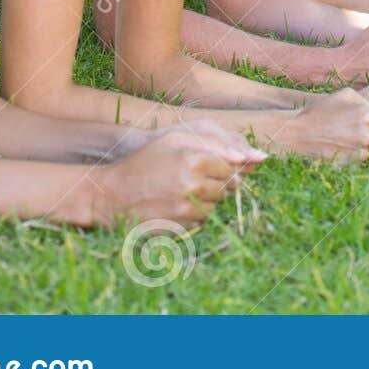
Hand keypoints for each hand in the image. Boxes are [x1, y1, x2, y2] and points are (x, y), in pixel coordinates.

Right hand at [94, 125, 258, 226]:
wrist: (110, 196)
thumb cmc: (145, 162)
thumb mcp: (175, 139)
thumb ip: (217, 142)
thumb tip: (258, 157)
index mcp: (193, 159)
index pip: (231, 166)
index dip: (220, 166)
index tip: (203, 165)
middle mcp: (192, 185)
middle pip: (228, 187)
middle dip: (215, 183)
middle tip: (189, 178)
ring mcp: (186, 210)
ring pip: (217, 205)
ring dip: (205, 199)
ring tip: (179, 191)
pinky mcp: (180, 229)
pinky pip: (202, 221)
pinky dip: (194, 215)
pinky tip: (173, 206)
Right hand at [269, 91, 368, 164]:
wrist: (298, 132)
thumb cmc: (322, 111)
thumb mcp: (346, 95)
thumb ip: (366, 100)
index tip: (356, 121)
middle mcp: (368, 132)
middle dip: (368, 133)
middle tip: (349, 131)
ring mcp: (361, 149)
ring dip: (362, 145)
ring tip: (343, 139)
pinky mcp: (353, 163)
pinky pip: (361, 158)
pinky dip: (353, 155)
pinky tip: (340, 148)